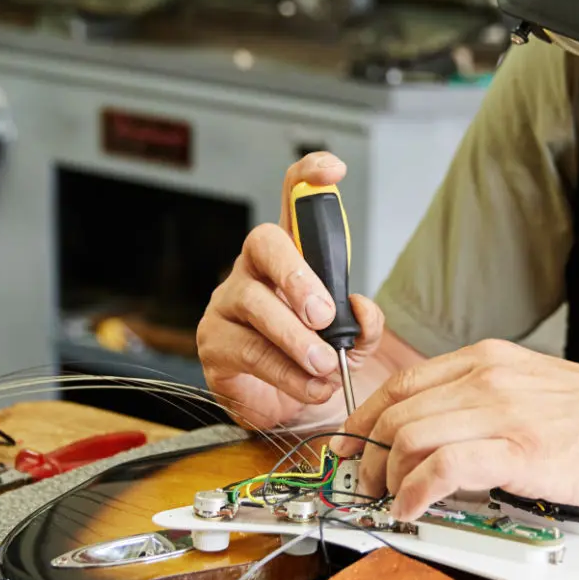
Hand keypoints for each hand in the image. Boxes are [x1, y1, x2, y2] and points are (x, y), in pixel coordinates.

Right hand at [198, 152, 385, 429]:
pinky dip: (286, 373)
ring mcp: (228, 303)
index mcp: (290, 257)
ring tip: (324, 364)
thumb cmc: (310, 360)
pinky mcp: (214, 343)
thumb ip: (363, 325)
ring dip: (295, 337)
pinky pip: (249, 351)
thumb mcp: (349, 341)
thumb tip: (361, 311)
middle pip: (263, 243)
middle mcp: (254, 269)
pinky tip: (311, 386)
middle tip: (323, 314)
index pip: (293, 200)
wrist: (280, 408)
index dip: (309, 176)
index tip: (333, 171)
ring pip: (254, 303)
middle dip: (297, 276)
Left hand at [337, 339, 578, 518]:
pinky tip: (413, 508)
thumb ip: (489, 400)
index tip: (350, 445)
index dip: (364, 418)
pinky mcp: (519, 452)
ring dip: (386, 477)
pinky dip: (415, 492)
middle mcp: (489, 378)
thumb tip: (444, 430)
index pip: (403, 382)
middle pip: (397, 411)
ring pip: (410, 437)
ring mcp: (503, 413)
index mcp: (490, 359)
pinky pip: (441, 468)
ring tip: (388, 501)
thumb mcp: (537, 388)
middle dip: (367, 454)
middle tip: (363, 485)